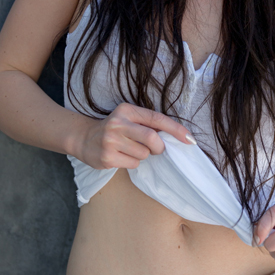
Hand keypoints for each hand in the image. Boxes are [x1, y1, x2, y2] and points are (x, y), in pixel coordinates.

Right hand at [77, 102, 195, 170]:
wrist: (85, 139)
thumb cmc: (115, 129)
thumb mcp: (129, 118)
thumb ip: (148, 123)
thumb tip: (177, 135)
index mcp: (127, 110)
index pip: (157, 119)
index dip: (175, 129)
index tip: (190, 139)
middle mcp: (118, 124)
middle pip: (152, 139)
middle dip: (159, 147)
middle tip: (155, 148)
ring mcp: (111, 141)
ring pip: (144, 154)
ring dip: (143, 155)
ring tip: (130, 149)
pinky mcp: (107, 158)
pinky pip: (134, 164)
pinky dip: (133, 162)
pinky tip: (121, 156)